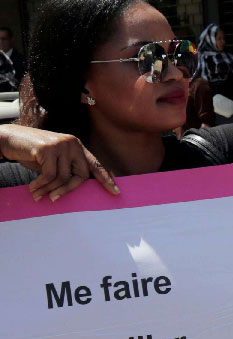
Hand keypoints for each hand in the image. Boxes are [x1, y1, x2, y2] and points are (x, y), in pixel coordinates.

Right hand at [0, 124, 118, 200]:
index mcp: (77, 146)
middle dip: (68, 190)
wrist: (9, 139)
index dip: (106, 178)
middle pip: (81, 175)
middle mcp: (72, 143)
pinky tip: (33, 188)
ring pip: (63, 177)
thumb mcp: (53, 161)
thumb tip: (77, 188)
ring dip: (50, 190)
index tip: (116, 192)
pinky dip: (41, 185)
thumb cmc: (32, 153)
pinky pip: (50, 176)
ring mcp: (61, 144)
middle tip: (55, 199)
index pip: (95, 164)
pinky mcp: (47, 148)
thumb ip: (66, 170)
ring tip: (38, 195)